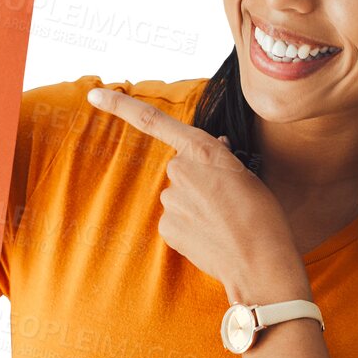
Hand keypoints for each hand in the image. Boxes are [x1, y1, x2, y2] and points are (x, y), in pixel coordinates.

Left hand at [85, 86, 309, 301]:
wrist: (261, 262)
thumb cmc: (262, 216)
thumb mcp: (247, 174)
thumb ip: (221, 157)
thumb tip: (214, 146)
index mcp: (203, 150)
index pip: (153, 121)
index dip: (120, 106)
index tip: (94, 95)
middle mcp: (180, 170)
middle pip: (180, 169)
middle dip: (197, 181)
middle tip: (226, 201)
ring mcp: (170, 200)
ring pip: (178, 197)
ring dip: (195, 206)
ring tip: (223, 222)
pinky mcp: (166, 227)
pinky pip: (175, 220)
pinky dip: (189, 227)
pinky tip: (210, 237)